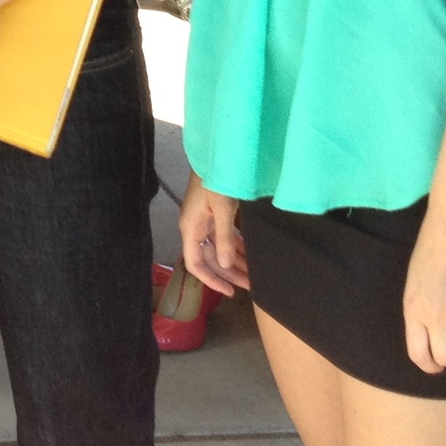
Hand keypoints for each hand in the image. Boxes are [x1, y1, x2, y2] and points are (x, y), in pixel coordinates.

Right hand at [180, 176, 250, 296]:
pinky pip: (225, 237)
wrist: (217, 154)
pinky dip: (237, 247)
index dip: (210, 280)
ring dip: (235, 262)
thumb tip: (226, 266)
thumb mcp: (222, 209)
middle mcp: (195, 228)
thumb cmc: (215, 180)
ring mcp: (205, 221)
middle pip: (211, 259)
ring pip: (219, 249)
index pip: (195, 264)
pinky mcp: (214, 214)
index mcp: (191, 228)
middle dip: (230, 273)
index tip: (229, 292)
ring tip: (255, 275)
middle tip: (251, 286)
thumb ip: (224, 238)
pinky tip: (250, 255)